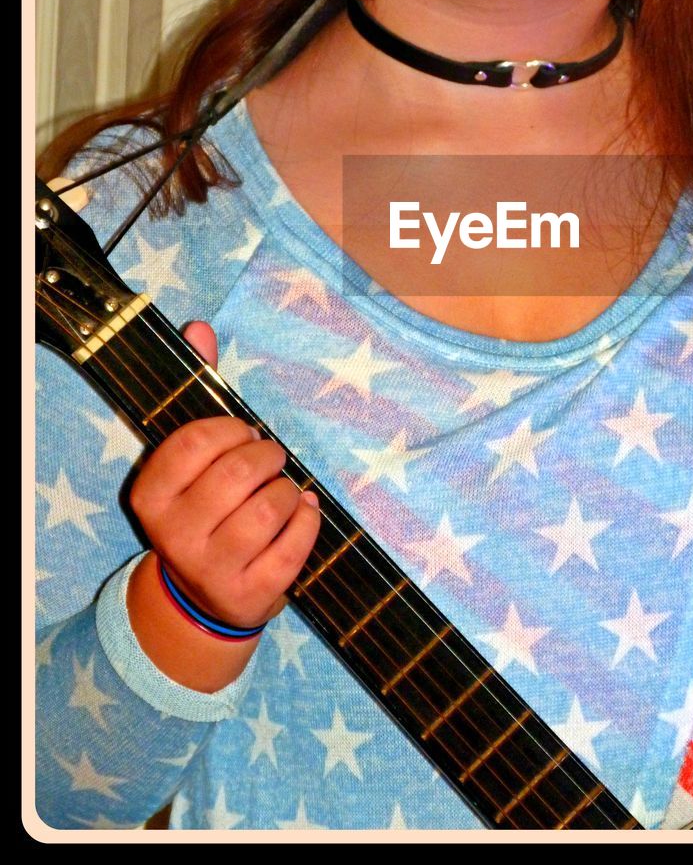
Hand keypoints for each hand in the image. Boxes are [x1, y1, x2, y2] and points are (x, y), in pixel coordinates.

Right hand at [125, 322, 319, 690]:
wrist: (203, 598)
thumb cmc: (205, 507)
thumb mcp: (192, 458)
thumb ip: (199, 390)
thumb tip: (198, 326)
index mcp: (150, 496)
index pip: (193, 442)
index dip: (229, 429)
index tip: (243, 433)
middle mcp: (173, 536)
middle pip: (238, 474)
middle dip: (267, 456)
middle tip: (271, 459)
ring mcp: (211, 570)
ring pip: (270, 509)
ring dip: (289, 489)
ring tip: (284, 490)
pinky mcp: (250, 595)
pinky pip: (295, 545)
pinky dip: (309, 520)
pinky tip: (303, 512)